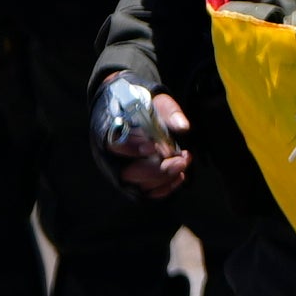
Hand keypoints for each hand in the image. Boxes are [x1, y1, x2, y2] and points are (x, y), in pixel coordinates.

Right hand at [105, 83, 193, 199]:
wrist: (138, 112)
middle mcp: (113, 156)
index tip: (153, 147)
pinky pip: (148, 192)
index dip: (133, 150)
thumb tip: (183, 127)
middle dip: (158, 170)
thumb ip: (170, 112)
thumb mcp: (158, 102)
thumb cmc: (146, 107)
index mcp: (112, 133)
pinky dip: (165, 188)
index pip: (115, 147)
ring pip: (139, 185)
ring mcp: (124, 170)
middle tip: (181, 159)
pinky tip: (180, 176)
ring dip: (165, 178)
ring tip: (183, 163)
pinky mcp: (136, 179)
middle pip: (128, 173)